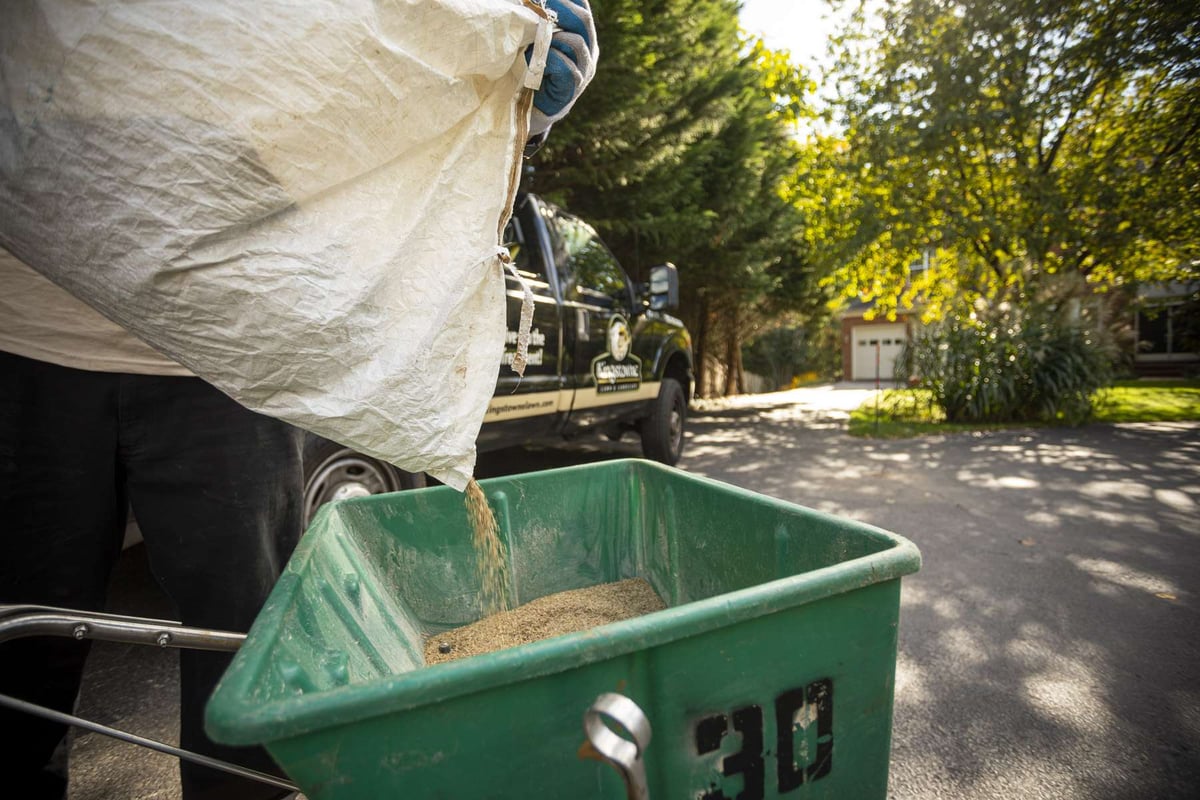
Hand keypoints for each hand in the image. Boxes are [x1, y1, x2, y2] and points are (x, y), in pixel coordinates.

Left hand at [530, 0, 597, 135]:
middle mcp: (589, 51)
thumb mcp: (540, 43)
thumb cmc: (533, 71)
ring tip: (532, 39)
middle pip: (584, 20)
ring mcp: (584, 70)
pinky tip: (533, 61)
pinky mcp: (574, 87)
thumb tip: (528, 3)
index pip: (583, 9)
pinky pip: (565, 67)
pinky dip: (548, 60)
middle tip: (541, 3)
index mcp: (583, 36)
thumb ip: (542, 26)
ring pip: (576, 42)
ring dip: (551, 37)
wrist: (534, 109)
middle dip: (561, 8)